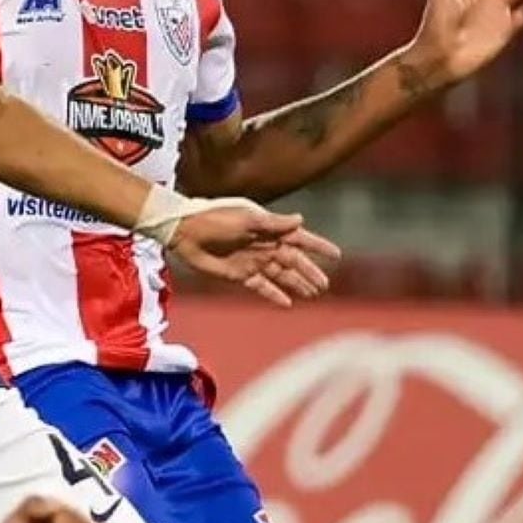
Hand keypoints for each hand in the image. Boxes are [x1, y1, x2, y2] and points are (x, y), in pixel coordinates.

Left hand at [172, 200, 340, 307]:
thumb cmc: (216, 218)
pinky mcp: (240, 275)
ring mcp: (253, 261)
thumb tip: (301, 220)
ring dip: (297, 284)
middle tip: (325, 285)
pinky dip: (274, 294)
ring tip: (313, 294)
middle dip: (310, 272)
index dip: (318, 246)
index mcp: (269, 229)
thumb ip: (274, 223)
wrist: (186, 232)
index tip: (336, 255)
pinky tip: (287, 304)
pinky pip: (262, 287)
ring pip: (281, 275)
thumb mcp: (247, 219)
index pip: (300, 238)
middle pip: (293, 261)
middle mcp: (265, 245)